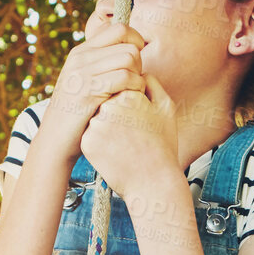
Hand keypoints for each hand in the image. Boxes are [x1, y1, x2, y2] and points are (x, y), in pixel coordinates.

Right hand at [37, 21, 146, 163]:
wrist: (55, 141)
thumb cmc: (79, 115)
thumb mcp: (86, 83)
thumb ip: (103, 65)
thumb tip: (134, 50)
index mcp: (81, 52)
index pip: (120, 29)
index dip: (137, 42)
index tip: (137, 63)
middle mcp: (81, 57)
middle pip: (129, 45)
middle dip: (140, 65)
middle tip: (133, 84)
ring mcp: (82, 72)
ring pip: (130, 58)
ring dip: (138, 77)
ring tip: (131, 93)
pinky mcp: (88, 90)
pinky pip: (125, 77)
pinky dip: (135, 89)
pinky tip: (129, 100)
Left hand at [80, 75, 179, 200]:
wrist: (153, 183)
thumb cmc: (163, 146)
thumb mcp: (166, 109)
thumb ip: (151, 84)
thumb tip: (137, 72)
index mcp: (129, 95)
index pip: (120, 86)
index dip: (130, 104)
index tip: (139, 121)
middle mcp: (109, 106)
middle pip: (106, 100)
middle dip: (116, 114)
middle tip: (132, 134)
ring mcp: (96, 125)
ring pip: (96, 117)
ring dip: (106, 127)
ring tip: (124, 144)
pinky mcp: (87, 142)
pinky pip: (90, 135)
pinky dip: (99, 142)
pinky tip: (115, 153)